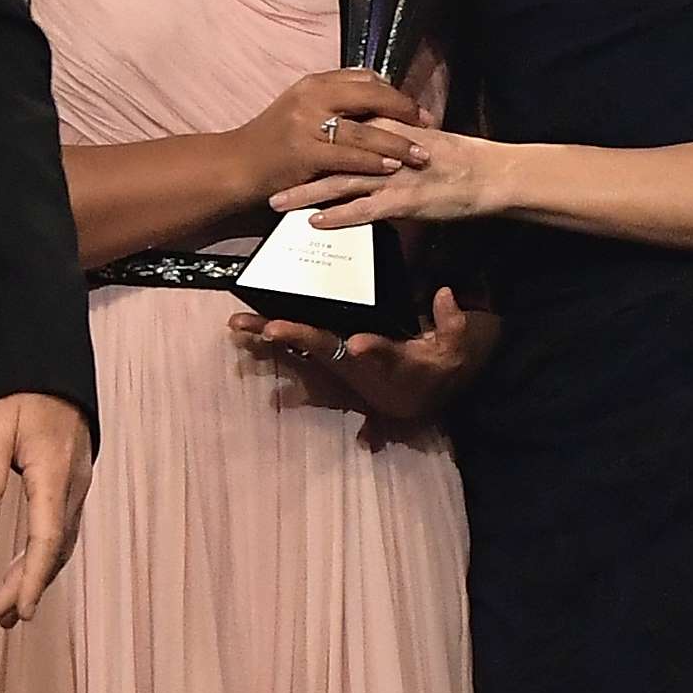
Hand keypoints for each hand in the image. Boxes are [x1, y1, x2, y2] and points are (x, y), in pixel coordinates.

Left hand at [0, 390, 93, 627]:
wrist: (50, 380)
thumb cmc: (21, 399)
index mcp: (55, 474)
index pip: (48, 536)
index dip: (35, 576)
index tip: (23, 608)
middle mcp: (72, 490)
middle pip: (53, 551)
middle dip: (26, 588)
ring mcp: (73, 493)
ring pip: (56, 548)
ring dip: (31, 580)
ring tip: (4, 615)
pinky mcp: (66, 494)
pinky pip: (55, 536)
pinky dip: (37, 562)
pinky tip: (19, 579)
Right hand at [232, 69, 416, 219]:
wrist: (237, 165)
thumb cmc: (272, 141)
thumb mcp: (300, 109)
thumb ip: (333, 101)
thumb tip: (374, 96)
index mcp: (313, 83)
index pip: (363, 78)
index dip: (393, 92)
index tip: (413, 107)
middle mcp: (311, 98)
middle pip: (369, 95)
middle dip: (403, 110)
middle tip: (427, 124)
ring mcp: (306, 125)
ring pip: (363, 129)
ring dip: (396, 142)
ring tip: (420, 153)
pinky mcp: (304, 153)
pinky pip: (348, 156)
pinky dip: (373, 161)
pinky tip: (392, 167)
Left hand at [236, 288, 497, 424]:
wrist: (414, 399)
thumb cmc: (435, 369)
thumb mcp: (455, 350)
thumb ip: (453, 323)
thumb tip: (445, 293)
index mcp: (391, 361)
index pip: (383, 353)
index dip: (372, 349)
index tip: (362, 344)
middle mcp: (356, 362)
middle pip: (325, 347)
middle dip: (298, 336)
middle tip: (270, 327)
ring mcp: (337, 360)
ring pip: (299, 346)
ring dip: (268, 335)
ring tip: (237, 325)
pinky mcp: (327, 355)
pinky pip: (294, 344)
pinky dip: (268, 335)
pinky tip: (241, 326)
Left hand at [279, 115, 508, 227]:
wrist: (489, 174)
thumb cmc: (458, 159)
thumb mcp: (419, 139)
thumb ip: (391, 138)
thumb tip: (371, 139)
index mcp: (387, 129)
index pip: (340, 130)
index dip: (310, 139)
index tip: (283, 148)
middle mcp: (383, 149)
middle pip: (329, 155)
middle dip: (295, 167)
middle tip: (265, 176)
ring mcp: (391, 176)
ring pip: (338, 183)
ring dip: (305, 193)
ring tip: (277, 202)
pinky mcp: (402, 201)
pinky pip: (362, 210)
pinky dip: (337, 216)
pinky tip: (314, 223)